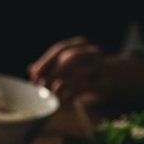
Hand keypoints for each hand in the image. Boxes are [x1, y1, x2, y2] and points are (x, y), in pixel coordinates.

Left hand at [28, 36, 143, 104]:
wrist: (113, 81)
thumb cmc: (83, 75)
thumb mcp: (66, 70)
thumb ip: (49, 69)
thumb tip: (30, 70)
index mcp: (81, 46)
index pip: (60, 48)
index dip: (45, 61)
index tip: (34, 74)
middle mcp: (92, 53)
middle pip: (70, 57)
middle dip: (53, 72)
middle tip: (41, 84)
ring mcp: (101, 67)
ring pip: (80, 69)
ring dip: (63, 81)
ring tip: (51, 91)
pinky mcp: (106, 83)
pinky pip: (88, 85)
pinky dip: (73, 90)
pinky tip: (64, 97)